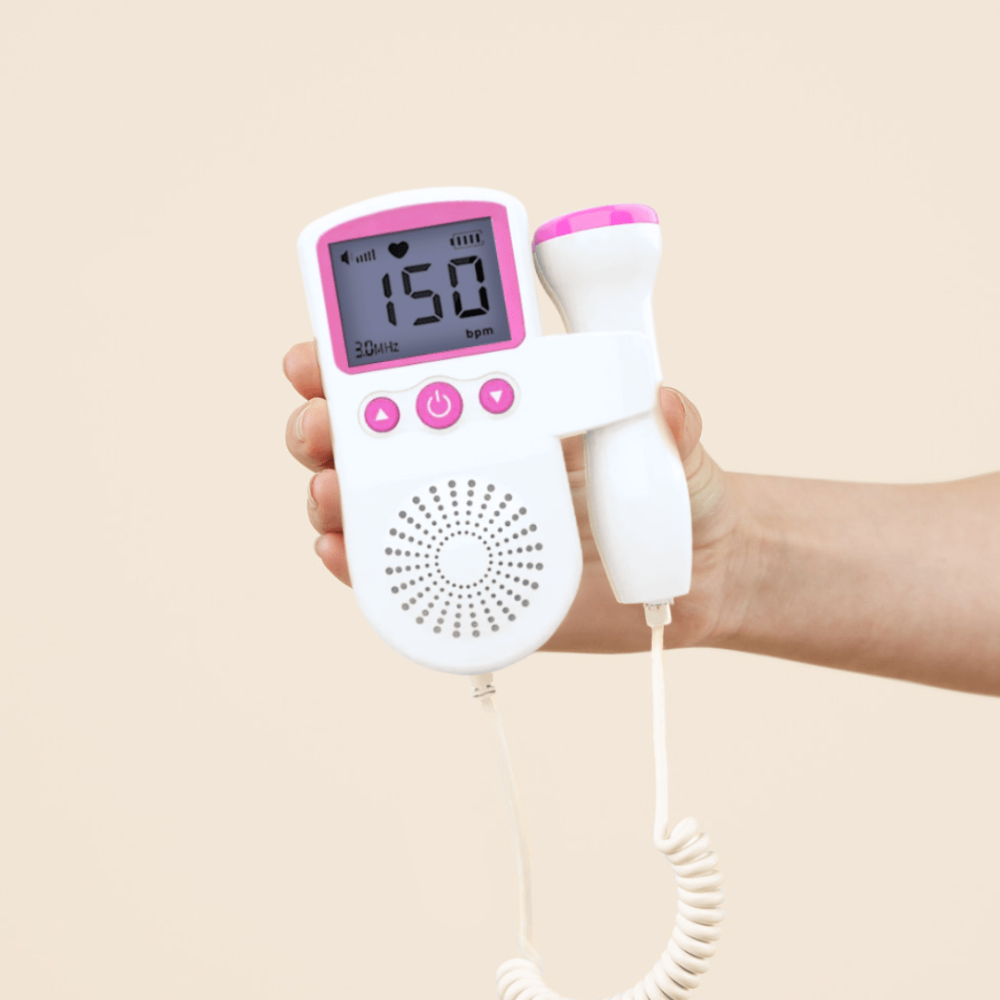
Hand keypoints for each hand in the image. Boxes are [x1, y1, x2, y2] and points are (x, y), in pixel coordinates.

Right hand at [283, 341, 752, 653]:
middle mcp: (470, 460)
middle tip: (317, 421)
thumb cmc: (678, 492)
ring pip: (369, 499)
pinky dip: (355, 560)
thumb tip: (661, 402)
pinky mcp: (464, 584)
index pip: (421, 371)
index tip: (319, 351)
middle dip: (322, 420)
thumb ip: (665, 418)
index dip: (361, 355)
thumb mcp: (675, 442)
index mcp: (507, 408)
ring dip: (331, 488)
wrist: (694, 577)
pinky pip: (395, 575)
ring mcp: (461, 523)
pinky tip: (338, 548)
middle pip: (370, 434)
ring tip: (330, 490)